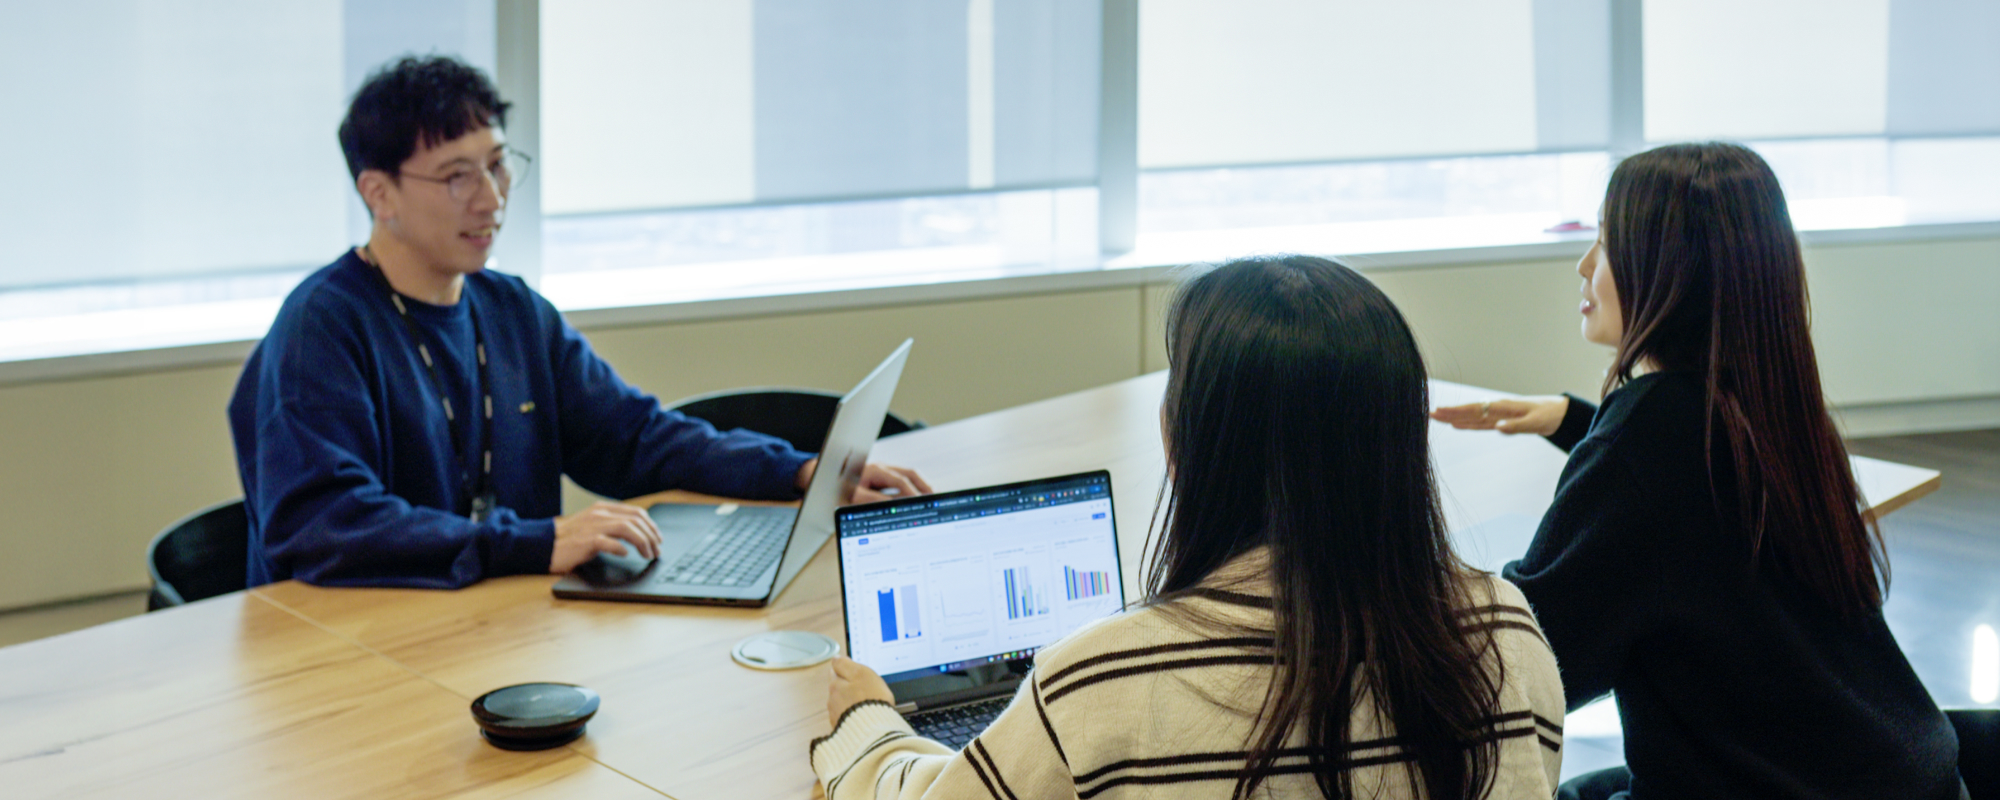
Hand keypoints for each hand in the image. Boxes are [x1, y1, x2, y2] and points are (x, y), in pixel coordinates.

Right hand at [549, 501, 661, 572]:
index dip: (652, 526)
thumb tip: (637, 533)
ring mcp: (593, 526)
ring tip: (648, 555)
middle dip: (652, 536)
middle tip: (657, 550)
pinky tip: (626, 555)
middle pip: (636, 520)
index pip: (636, 512)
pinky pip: (609, 542)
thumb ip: (612, 525)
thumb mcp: (593, 526)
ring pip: (627, 529)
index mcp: (603, 509)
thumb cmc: (568, 538)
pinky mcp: (585, 541)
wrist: (542, 543)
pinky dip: (621, 548)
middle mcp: (600, 514)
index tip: (658, 539)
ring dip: (643, 542)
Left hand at [795, 459, 934, 503]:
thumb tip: (892, 506)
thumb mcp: (851, 496)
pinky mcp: (878, 477)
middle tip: (935, 499)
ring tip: (930, 498)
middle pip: (909, 475)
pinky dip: (909, 489)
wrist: (818, 477)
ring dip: (919, 487)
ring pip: (906, 476)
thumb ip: (872, 501)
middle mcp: (879, 468)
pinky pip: (899, 481)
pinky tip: (913, 499)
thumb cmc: (832, 486)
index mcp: (874, 470)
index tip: (923, 503)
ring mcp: (879, 472)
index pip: (901, 482)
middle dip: (923, 487)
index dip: (913, 494)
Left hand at [827, 656, 895, 725]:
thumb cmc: (871, 700)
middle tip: (864, 687)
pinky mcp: (841, 728)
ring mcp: (835, 714)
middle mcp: (832, 698)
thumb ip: (846, 664)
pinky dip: (851, 714)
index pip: (836, 668)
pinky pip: (845, 716)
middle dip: (847, 684)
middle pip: (838, 685)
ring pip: (841, 701)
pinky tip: (862, 715)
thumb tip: (836, 659)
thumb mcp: (862, 673)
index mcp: (835, 683)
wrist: (874, 730)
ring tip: (866, 703)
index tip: (856, 670)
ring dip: (849, 700)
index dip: (847, 667)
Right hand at [1430, 395, 1568, 435]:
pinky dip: (1467, 424)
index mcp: (1502, 407)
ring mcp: (1497, 415)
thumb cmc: (1548, 415)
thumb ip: (1516, 425)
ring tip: (1436, 417)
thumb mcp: (1535, 422)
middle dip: (1449, 412)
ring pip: (1471, 417)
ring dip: (1454, 417)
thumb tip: (1498, 428)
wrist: (1558, 413)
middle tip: (1429, 413)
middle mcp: (1496, 409)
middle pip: (1468, 411)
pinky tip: (1456, 424)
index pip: (1475, 409)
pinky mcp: (1500, 421)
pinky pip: (1479, 423)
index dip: (1457, 411)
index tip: (1440, 411)